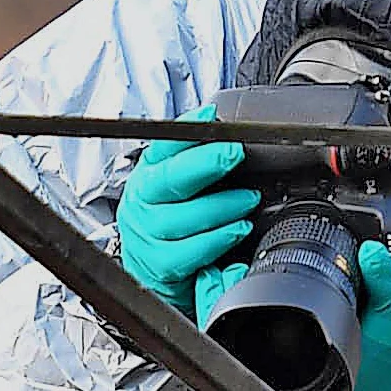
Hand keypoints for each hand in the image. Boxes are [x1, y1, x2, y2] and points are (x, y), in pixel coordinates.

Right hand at [116, 106, 257, 316]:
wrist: (153, 272)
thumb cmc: (170, 222)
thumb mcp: (174, 185)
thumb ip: (193, 158)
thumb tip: (217, 126)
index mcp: (147, 176)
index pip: (162, 147)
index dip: (187, 131)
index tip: (210, 118)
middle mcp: (142, 204)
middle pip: (169, 180)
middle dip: (205, 164)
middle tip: (235, 154)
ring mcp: (148, 237)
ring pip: (181, 220)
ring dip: (220, 208)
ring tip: (248, 203)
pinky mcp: (159, 268)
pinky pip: (190, 256)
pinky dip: (217, 245)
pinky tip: (236, 236)